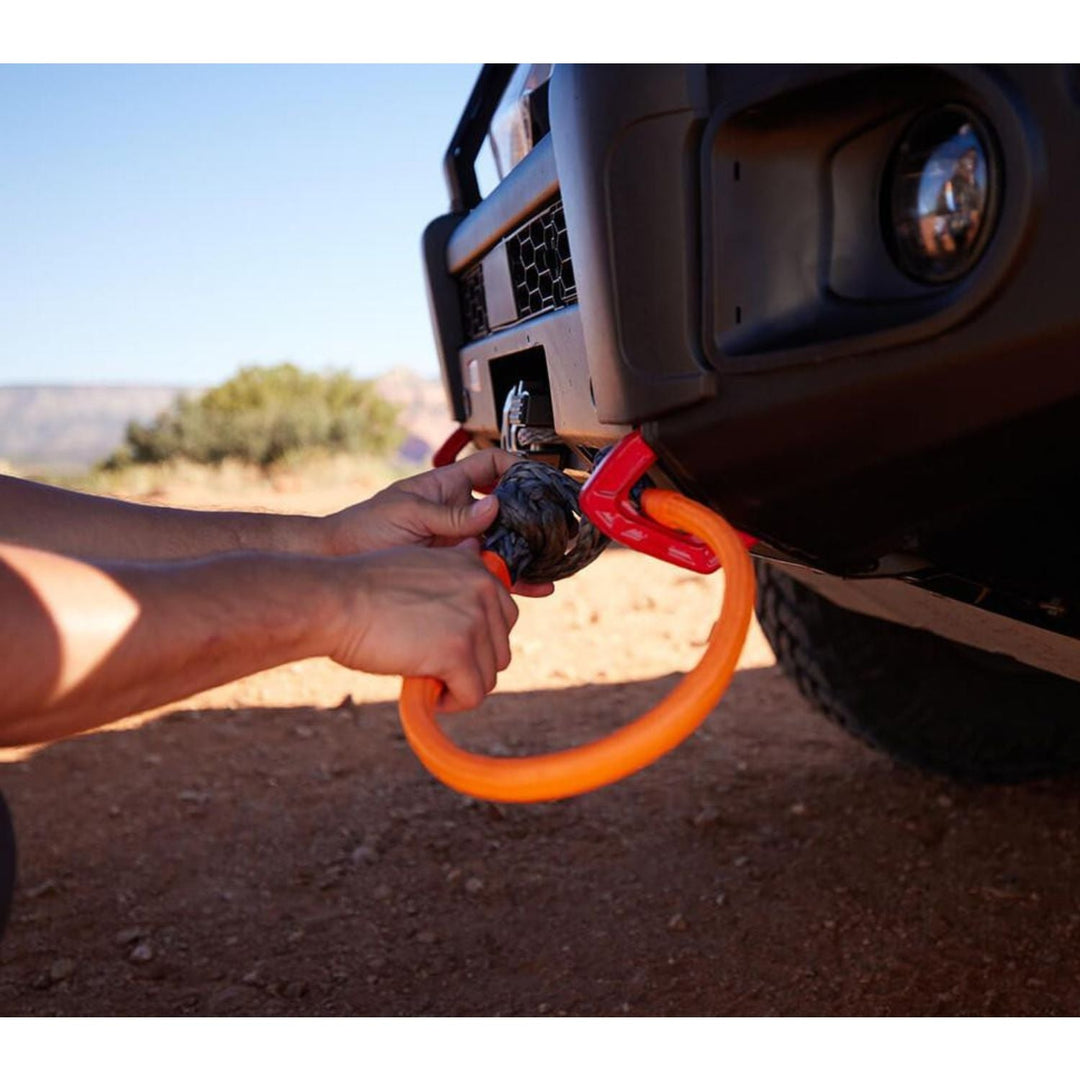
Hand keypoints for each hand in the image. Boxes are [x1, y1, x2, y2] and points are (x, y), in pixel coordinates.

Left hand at [323, 449, 553, 596]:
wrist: (341, 564)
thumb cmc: (363, 529)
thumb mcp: (407, 513)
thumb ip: (450, 514)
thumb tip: (492, 506)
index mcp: (447, 487)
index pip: (491, 465)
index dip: (515, 464)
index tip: (537, 474)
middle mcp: (460, 514)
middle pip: (506, 507)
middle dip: (531, 513)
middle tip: (556, 522)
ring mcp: (461, 542)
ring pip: (505, 543)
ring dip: (529, 551)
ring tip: (555, 560)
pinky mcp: (458, 570)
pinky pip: (493, 572)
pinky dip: (515, 579)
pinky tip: (536, 587)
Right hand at [329, 541, 517, 711]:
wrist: (335, 601)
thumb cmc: (365, 585)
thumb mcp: (421, 561)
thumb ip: (453, 567)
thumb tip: (476, 549)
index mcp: (476, 568)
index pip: (504, 617)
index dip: (478, 640)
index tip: (449, 647)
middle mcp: (482, 590)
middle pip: (500, 649)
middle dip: (471, 664)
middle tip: (435, 665)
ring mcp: (473, 621)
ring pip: (488, 675)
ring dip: (459, 683)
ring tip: (426, 676)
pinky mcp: (457, 653)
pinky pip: (473, 694)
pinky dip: (452, 702)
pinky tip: (426, 692)